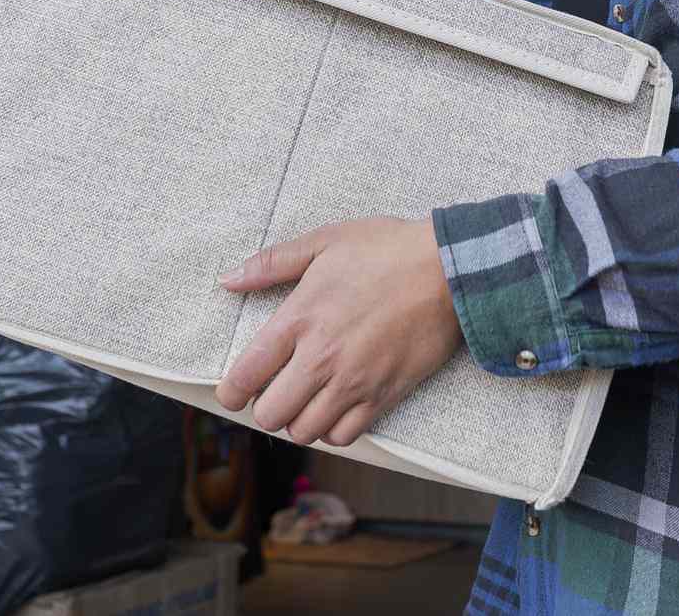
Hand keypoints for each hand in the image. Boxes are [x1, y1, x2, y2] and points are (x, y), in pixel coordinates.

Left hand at [212, 216, 461, 447]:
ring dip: (298, 420)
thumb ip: (272, 263)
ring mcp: (354, 381)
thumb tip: (229, 280)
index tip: (232, 393)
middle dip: (265, 408)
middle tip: (275, 391)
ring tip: (306, 400)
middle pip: (270, 415)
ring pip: (305, 431)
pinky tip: (335, 407)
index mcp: (300, 318)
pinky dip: (333, 429)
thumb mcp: (325, 241)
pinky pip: (345, 436)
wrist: (449, 271)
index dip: (230, 392)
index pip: (247, 373)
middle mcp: (321, 358)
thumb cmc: (387, 250)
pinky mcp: (384, 395)